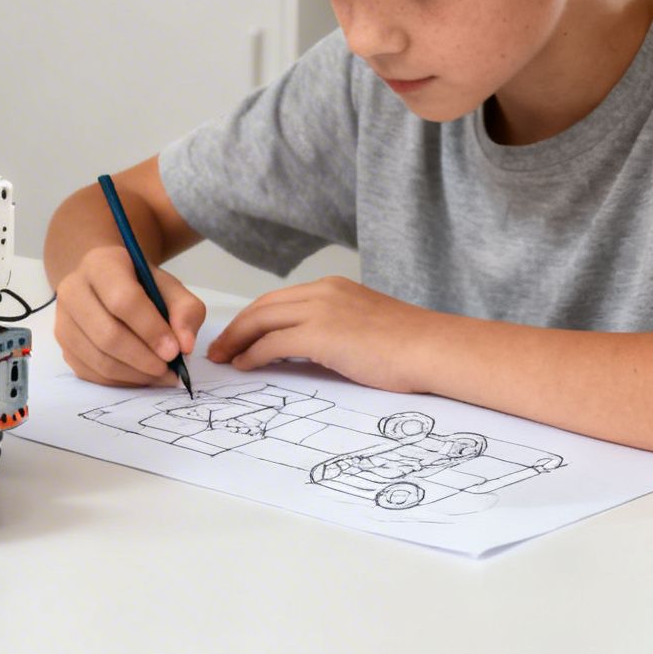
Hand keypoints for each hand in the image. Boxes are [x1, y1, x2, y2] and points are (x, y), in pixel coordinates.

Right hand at [54, 245, 206, 386]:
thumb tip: (185, 345)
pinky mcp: (62, 346)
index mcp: (100, 264)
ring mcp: (63, 320)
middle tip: (169, 369)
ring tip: (161, 375)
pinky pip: (91, 374)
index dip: (150, 330)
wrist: (104, 284)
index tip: (174, 351)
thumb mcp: (169, 287)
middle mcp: (73, 290)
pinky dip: (121, 382)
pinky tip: (141, 376)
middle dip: (143, 359)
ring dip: (135, 375)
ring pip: (98, 360)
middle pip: (107, 335)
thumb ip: (185, 310)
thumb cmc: (139, 285)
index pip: (122, 300)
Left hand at [207, 276, 425, 393]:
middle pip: (263, 306)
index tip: (238, 335)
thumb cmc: (410, 346)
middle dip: (236, 327)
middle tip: (219, 348)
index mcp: (333, 288)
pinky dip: (252, 354)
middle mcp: (323, 292)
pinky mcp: (320, 333)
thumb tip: (316, 349)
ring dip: (237, 340)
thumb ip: (338, 329)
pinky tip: (244, 366)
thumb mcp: (366, 326)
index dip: (253, 318)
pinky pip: (272, 343)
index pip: (280, 300)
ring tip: (223, 358)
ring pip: (261, 320)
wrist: (433, 348)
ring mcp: (321, 310)